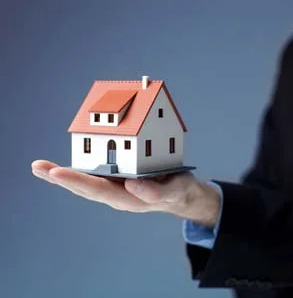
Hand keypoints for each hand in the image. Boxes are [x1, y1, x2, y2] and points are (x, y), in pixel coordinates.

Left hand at [31, 160, 219, 225]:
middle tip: (38, 167)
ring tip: (41, 167)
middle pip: (84, 187)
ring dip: (63, 174)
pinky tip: (66, 167)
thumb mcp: (174, 190)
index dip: (76, 181)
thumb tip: (131, 185)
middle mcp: (117, 194)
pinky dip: (78, 170)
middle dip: (60, 178)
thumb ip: (155, 191)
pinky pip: (95, 174)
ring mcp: (116, 187)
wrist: (181, 194)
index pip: (97, 190)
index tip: (55, 173)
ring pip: (86, 181)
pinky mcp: (119, 179)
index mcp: (128, 198)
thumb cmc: (178, 192)